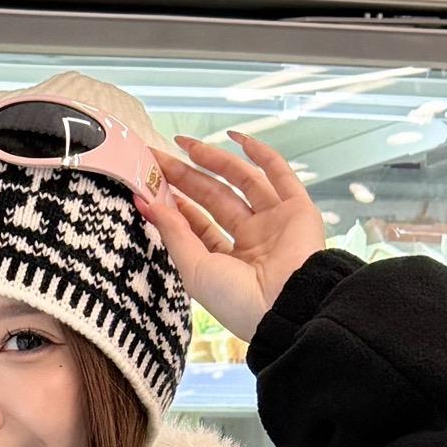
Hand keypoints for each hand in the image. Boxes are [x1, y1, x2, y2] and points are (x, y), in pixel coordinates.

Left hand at [136, 132, 325, 345]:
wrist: (286, 307)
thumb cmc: (239, 302)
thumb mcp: (196, 269)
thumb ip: (173, 234)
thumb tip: (148, 204)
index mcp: (227, 260)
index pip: (198, 224)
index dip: (175, 203)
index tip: (150, 184)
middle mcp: (252, 239)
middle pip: (215, 198)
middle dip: (187, 177)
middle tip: (160, 157)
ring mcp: (275, 222)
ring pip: (242, 181)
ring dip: (215, 161)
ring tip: (185, 145)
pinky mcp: (298, 209)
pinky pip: (280, 174)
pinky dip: (261, 154)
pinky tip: (236, 139)